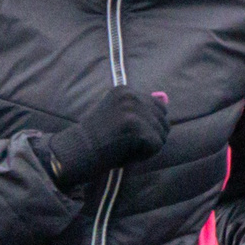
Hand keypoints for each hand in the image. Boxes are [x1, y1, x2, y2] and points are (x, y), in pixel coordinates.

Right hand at [45, 87, 168, 191]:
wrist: (78, 151)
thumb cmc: (97, 138)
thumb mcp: (119, 116)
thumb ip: (142, 108)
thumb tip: (166, 98)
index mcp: (125, 90)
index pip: (158, 107)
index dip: (149, 125)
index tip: (129, 133)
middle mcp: (131, 96)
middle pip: (163, 120)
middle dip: (151, 136)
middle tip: (127, 143)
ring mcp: (134, 111)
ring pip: (161, 134)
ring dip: (148, 146)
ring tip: (125, 146)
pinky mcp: (137, 128)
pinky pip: (156, 145)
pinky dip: (145, 154)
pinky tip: (126, 152)